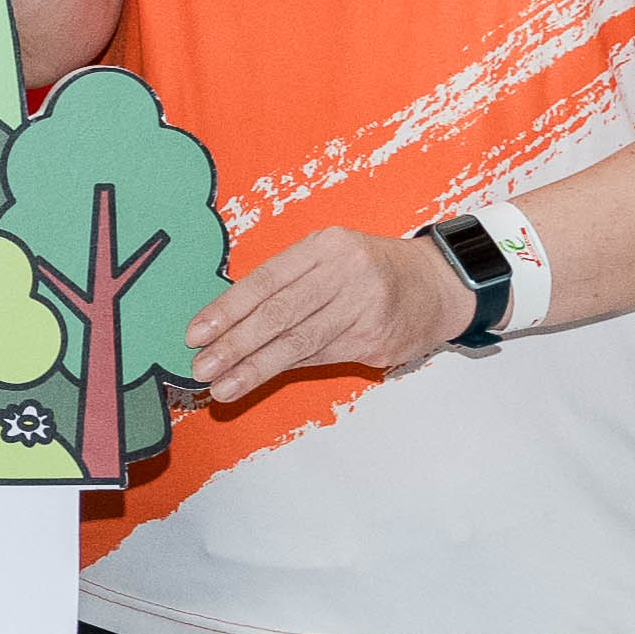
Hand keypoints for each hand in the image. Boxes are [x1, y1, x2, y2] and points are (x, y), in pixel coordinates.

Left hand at [181, 225, 480, 403]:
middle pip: (280, 314)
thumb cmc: (369, 270)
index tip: (195, 334)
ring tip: (221, 388)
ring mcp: (364, 308)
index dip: (227, 310)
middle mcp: (346, 273)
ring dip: (254, 369)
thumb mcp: (330, 256)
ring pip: (298, 343)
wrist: (439, 285)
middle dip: (235, 344)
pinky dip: (285, 369)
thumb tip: (227, 321)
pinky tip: (256, 381)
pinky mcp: (376, 341)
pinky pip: (320, 358)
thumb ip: (286, 281)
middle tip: (201, 368)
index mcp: (326, 245)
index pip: (266, 281)